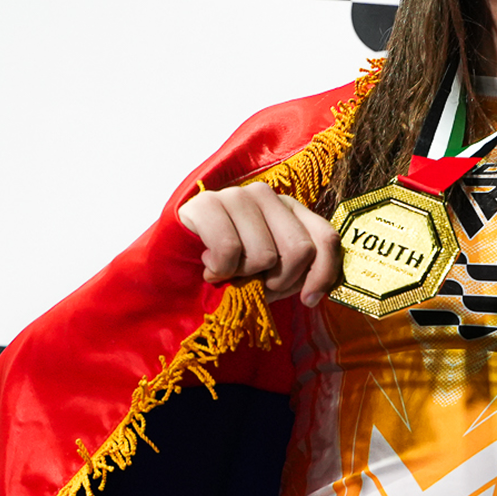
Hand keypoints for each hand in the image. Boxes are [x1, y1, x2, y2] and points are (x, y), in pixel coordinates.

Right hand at [176, 183, 341, 305]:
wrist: (172, 270)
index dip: (322, 274)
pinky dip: (220, 270)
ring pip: (264, 255)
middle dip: (279, 281)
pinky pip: (230, 249)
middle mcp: (268, 196)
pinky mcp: (207, 203)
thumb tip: (314, 292)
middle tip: (255, 283)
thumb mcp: (270, 277)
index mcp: (290, 210)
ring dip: (244, 277)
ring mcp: (237, 195)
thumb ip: (298, 275)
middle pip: (299, 249)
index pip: (324, 238)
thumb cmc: (228, 273)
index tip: (308, 300)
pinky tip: (209, 267)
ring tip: (228, 272)